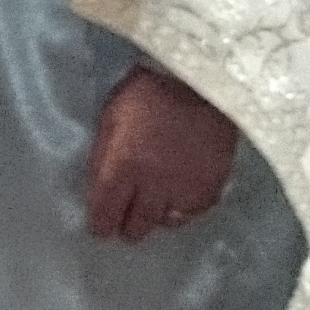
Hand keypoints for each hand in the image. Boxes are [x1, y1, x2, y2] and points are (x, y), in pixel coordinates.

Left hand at [86, 67, 240, 242]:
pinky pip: (191, 213)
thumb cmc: (147, 94)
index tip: (100, 227)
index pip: (105, 214)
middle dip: (126, 225)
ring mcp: (184, 189)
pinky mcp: (210, 188)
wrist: (201, 83)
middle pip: (136, 226)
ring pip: (164, 223)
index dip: (100, 225)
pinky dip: (181, 210)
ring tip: (151, 206)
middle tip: (124, 220)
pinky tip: (177, 197)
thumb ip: (103, 158)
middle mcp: (153, 185)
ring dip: (154, 217)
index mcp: (123, 166)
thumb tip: (99, 190)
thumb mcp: (111, 119)